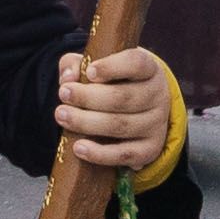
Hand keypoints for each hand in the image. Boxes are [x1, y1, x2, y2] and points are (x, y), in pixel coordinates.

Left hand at [55, 44, 173, 169]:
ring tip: (62, 116)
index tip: (90, 71)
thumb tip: (68, 77)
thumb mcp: (98, 66)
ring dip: (87, 122)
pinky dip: (99, 153)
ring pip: (121, 125)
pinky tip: (78, 147)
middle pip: (123, 97)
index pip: (136, 63)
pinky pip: (124, 154)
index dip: (112, 67)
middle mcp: (158, 96)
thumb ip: (77, 64)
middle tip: (63, 94)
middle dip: (88, 97)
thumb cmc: (113, 82)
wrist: (140, 112)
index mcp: (149, 68)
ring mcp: (156, 124)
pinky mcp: (150, 149)